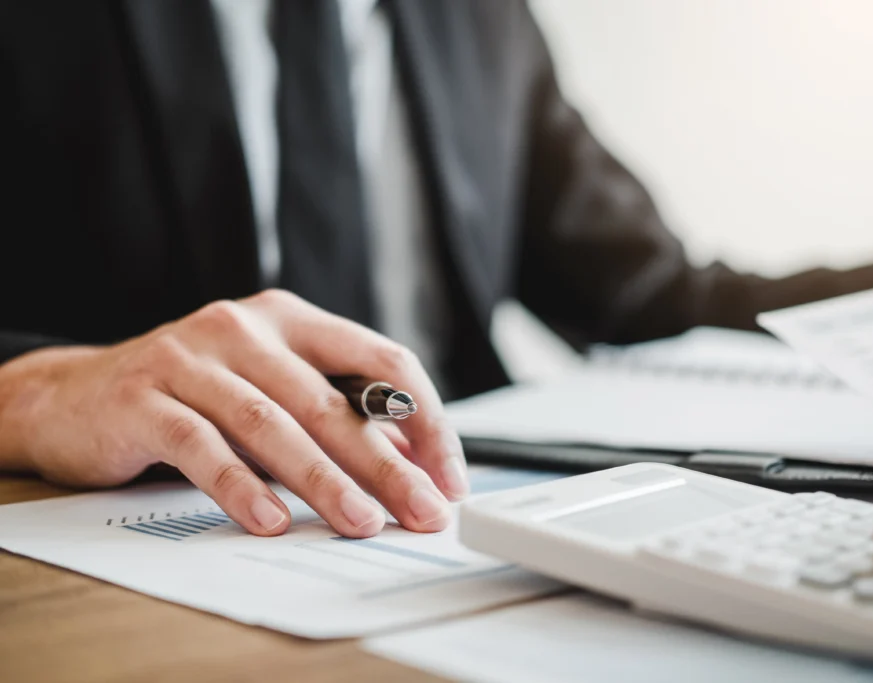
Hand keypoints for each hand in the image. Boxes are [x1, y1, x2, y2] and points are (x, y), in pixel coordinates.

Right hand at [0, 290, 467, 537]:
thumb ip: (334, 417)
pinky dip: (238, 485)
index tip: (447, 475)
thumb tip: (410, 464)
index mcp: (291, 320)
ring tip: (359, 522)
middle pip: (332, 400)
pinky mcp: (144, 397)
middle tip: (420, 511)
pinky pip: (201, 445)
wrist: (76, 396)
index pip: (381, 359)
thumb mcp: (271, 391)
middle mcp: (245, 327)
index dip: (424, 419)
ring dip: (322, 479)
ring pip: (272, 423)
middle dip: (385, 464)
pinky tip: (269, 521)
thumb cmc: (193, 395)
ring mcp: (191, 357)